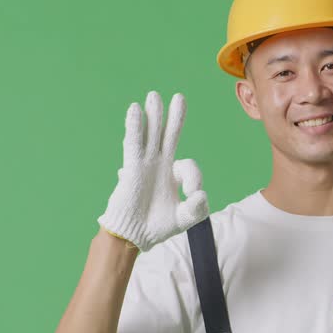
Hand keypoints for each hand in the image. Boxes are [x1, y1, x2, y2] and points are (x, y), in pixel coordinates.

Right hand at [97, 91, 208, 251]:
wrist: (134, 235)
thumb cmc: (158, 227)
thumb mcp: (185, 219)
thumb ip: (197, 209)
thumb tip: (201, 194)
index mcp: (172, 175)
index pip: (188, 166)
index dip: (194, 177)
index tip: (193, 193)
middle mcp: (159, 165)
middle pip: (168, 136)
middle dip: (174, 118)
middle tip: (179, 97)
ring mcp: (145, 164)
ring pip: (151, 135)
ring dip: (153, 115)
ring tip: (154, 96)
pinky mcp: (132, 167)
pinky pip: (134, 143)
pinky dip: (135, 126)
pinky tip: (135, 109)